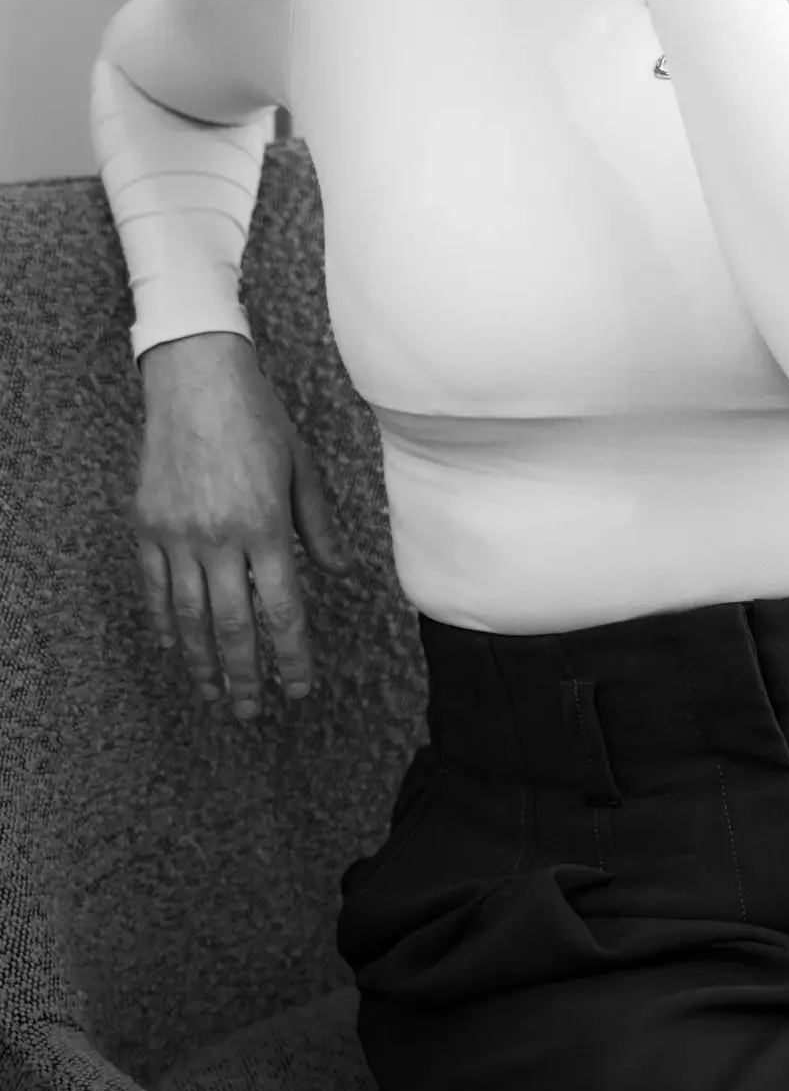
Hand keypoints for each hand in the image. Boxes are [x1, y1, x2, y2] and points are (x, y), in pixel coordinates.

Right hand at [132, 333, 355, 721]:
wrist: (196, 379)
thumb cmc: (258, 418)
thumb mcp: (302, 468)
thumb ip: (319, 525)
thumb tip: (340, 571)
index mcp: (266, 525)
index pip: (282, 610)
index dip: (292, 656)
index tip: (300, 687)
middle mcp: (219, 538)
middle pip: (232, 626)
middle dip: (245, 676)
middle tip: (254, 711)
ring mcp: (177, 534)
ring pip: (189, 617)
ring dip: (202, 663)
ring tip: (214, 695)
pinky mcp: (147, 526)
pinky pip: (154, 589)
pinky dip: (164, 624)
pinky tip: (174, 649)